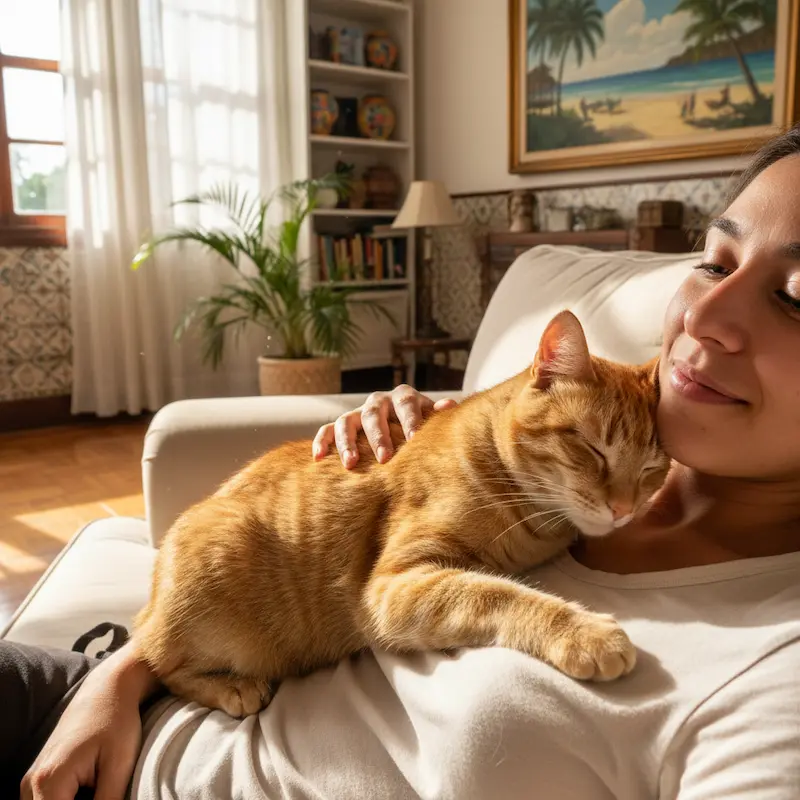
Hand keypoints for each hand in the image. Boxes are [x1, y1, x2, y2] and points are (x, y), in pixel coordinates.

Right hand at [21, 643, 158, 799]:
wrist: (108, 688)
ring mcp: (32, 780)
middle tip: (103, 793)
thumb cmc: (117, 721)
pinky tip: (91, 790)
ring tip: (98, 789)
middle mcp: (31, 783)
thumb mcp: (119, 766)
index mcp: (49, 782)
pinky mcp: (39, 777)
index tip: (104, 798)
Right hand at [312, 385, 456, 467]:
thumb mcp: (432, 419)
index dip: (410, 421)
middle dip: (378, 436)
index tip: (414, 441)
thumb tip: (450, 405)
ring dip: (347, 442)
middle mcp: (378, 401)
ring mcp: (357, 413)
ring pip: (346, 421)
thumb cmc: (422, 426)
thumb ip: (437, 414)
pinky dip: (321, 442)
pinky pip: (326, 430)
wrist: (403, 424)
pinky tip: (318, 459)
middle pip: (374, 414)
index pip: (406, 404)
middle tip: (384, 458)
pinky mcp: (341, 425)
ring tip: (351, 464)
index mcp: (403, 397)